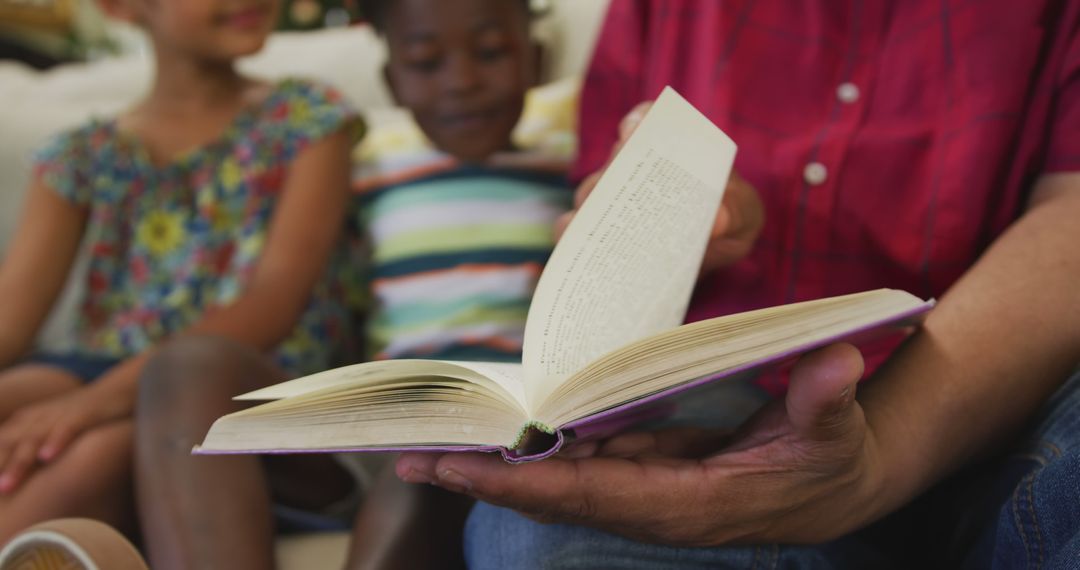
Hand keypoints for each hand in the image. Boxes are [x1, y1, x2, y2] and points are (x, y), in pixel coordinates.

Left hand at [0, 385, 125, 492]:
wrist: (119, 389)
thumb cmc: (83, 415)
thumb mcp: (50, 427)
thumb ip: (30, 443)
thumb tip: (15, 472)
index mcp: (28, 421)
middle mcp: (39, 417)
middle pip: (11, 444)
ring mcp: (61, 415)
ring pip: (34, 440)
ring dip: (19, 463)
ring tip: (6, 485)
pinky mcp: (84, 414)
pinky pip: (68, 429)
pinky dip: (56, 442)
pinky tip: (48, 456)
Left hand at [397, 344, 886, 545]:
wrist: (835, 486)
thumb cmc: (832, 460)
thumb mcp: (835, 432)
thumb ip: (825, 402)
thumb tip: (831, 362)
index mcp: (692, 504)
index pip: (592, 494)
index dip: (524, 483)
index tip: (462, 467)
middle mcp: (655, 506)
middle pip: (554, 495)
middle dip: (483, 478)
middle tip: (411, 456)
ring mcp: (646, 491)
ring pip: (558, 481)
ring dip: (497, 464)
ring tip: (433, 443)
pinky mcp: (646, 472)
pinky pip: (578, 463)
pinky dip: (536, 448)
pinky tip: (500, 428)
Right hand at [555, 102, 764, 273]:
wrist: (714, 255)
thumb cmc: (732, 220)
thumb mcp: (745, 213)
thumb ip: (737, 211)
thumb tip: (718, 221)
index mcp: (669, 146)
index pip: (647, 121)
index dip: (638, 123)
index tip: (632, 133)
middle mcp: (634, 166)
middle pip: (612, 162)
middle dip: (611, 173)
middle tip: (613, 189)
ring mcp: (612, 199)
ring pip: (589, 197)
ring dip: (590, 210)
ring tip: (596, 229)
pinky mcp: (599, 233)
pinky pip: (576, 232)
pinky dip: (576, 240)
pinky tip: (584, 256)